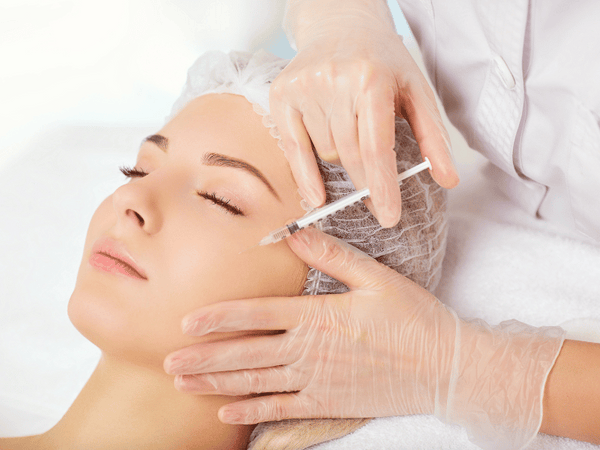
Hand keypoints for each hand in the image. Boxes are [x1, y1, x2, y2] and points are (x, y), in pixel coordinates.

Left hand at [164, 227, 564, 448]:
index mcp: (318, 316)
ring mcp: (316, 381)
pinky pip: (281, 411)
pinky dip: (251, 413)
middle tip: (168, 360)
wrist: (443, 367)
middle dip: (203, 357)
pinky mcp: (327, 404)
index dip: (219, 318)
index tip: (187, 322)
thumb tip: (296, 231)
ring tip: (184, 383)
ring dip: (216, 383)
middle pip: (246, 353)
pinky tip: (226, 412)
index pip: (257, 315)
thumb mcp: (375, 277)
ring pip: (255, 383)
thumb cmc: (411, 318)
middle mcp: (309, 351)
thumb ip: (333, 254)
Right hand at [270, 0, 458, 226]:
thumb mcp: (416, 90)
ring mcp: (305, 87)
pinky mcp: (282, 94)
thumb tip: (448, 180)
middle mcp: (335, 81)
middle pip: (349, 156)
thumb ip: (433, 136)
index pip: (376, 148)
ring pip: (325, 153)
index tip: (388, 217)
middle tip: (377, 204)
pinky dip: (304, 175)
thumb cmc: (383, 61)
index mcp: (372, 80)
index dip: (382, 187)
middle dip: (365, 185)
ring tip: (352, 148)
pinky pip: (293, 147)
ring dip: (341, 164)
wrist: (341, 24)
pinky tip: (316, 196)